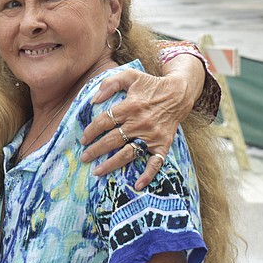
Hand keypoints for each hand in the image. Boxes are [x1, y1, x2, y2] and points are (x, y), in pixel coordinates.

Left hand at [79, 70, 192, 188]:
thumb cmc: (150, 85)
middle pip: (112, 140)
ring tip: (97, 171)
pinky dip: (147, 175)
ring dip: (111, 164)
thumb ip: (110, 83)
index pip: (104, 121)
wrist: (179, 93)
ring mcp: (151, 135)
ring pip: (128, 153)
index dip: (91, 131)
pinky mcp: (162, 144)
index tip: (83, 139)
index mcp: (130, 106)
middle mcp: (139, 123)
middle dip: (95, 150)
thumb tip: (93, 100)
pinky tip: (137, 185)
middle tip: (84, 158)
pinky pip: (155, 162)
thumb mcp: (130, 76)